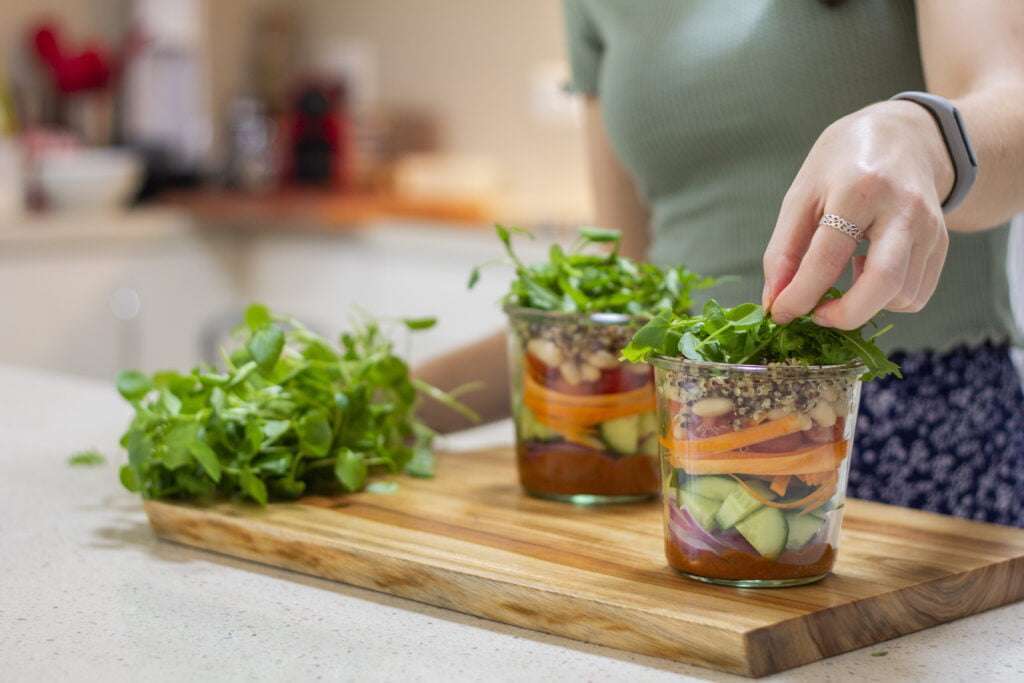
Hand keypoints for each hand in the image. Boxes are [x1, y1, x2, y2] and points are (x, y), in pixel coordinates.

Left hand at [762, 101, 954, 328]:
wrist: (903, 135)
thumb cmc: (841, 165)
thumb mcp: (802, 195)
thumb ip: (783, 251)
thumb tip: (774, 303)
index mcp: (859, 189)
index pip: (827, 258)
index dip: (800, 295)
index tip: (780, 315)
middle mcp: (903, 208)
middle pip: (883, 283)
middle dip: (845, 315)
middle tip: (817, 316)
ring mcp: (930, 227)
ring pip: (903, 296)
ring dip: (866, 304)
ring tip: (846, 274)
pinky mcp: (942, 242)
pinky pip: (916, 294)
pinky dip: (887, 298)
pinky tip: (869, 270)